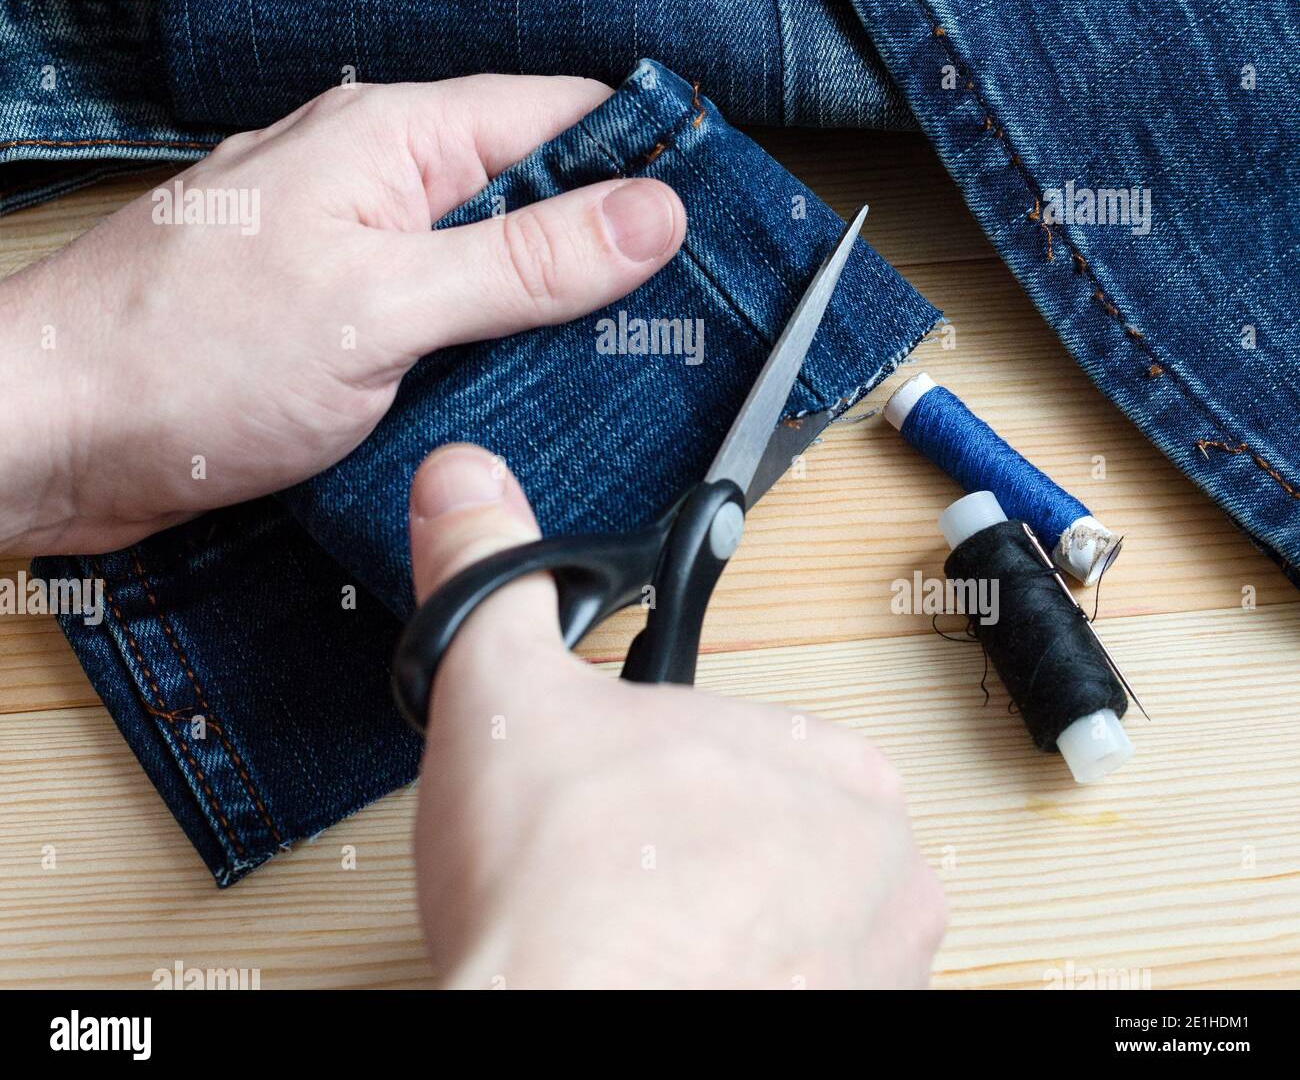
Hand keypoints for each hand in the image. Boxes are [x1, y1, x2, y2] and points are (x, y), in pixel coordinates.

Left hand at [2, 78, 683, 553]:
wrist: (51, 432)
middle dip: (612, 241)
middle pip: (533, 189)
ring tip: (637, 354)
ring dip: (556, 305)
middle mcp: (380, 181)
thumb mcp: (382, 305)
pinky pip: (448, 317)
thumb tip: (651, 212)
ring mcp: (360, 252)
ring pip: (494, 259)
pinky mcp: (343, 322)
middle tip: (690, 307)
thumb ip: (523, 260)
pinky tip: (537, 390)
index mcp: (395, 139)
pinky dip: (497, 348)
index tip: (719, 212)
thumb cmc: (183, 355)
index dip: (646, 154)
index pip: (560, 115)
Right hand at [408, 444, 947, 989]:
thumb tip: (465, 485)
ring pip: (790, 925)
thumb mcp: (503, 695)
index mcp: (830, 761)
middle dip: (700, 850)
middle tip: (619, 871)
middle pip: (778, 839)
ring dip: (724, 927)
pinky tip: (666, 979)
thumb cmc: (562, 889)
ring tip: (634, 934)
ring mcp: (875, 968)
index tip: (622, 804)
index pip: (756, 748)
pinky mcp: (849, 1030)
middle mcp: (881, 867)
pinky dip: (739, 985)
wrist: (572, 1026)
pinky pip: (796, 992)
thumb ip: (493, 578)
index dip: (671, 775)